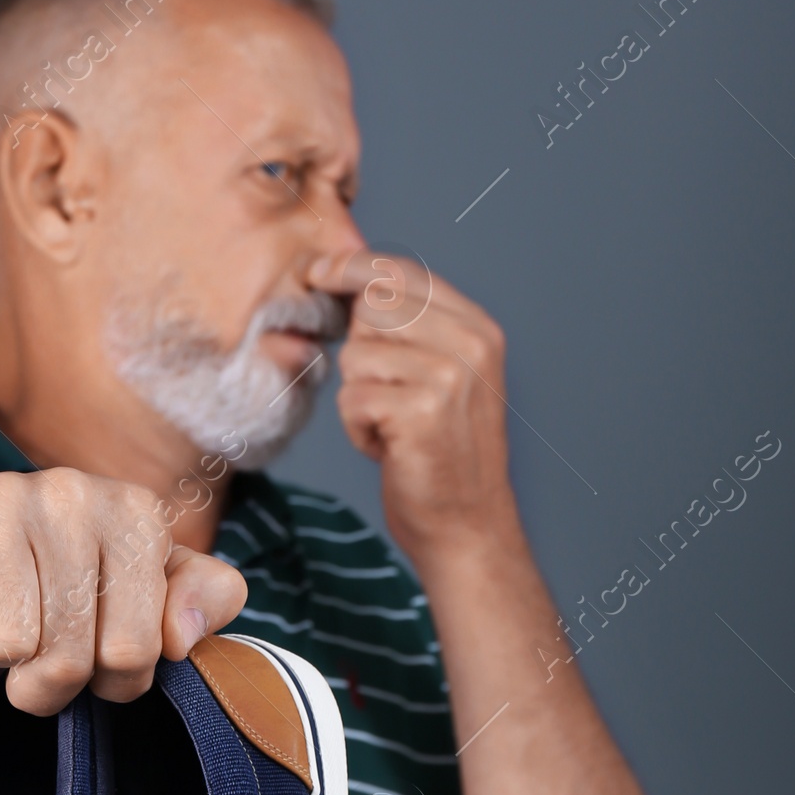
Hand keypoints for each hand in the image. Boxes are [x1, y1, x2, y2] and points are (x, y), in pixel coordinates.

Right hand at [0, 469, 247, 714]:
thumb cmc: (50, 587)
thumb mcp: (138, 595)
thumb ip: (198, 602)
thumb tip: (181, 636)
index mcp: (134, 512)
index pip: (134, 652)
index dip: (110, 681)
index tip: (94, 656)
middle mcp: (70, 491)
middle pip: (67, 655)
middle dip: (46, 682)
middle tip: (32, 656)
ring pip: (4, 643)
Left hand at [306, 251, 518, 565]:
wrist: (466, 526)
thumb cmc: (440, 451)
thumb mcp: (441, 375)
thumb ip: (411, 326)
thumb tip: (347, 276)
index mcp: (478, 328)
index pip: (402, 272)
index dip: (351, 268)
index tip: (317, 273)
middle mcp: (471, 345)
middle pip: (372, 307)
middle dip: (360, 350)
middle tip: (386, 393)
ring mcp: (450, 377)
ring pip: (356, 355)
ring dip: (358, 396)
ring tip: (392, 425)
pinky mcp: (422, 411)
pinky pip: (352, 398)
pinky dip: (358, 429)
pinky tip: (389, 447)